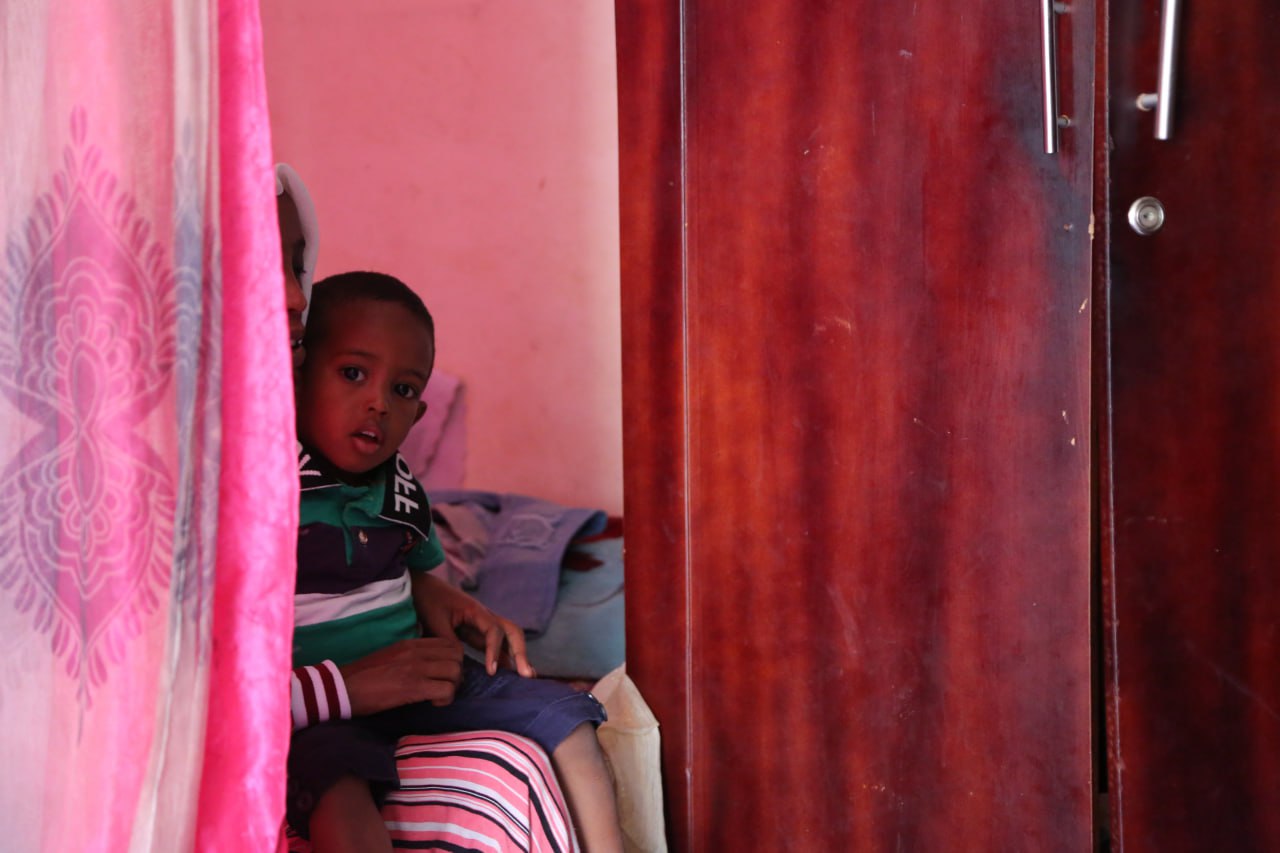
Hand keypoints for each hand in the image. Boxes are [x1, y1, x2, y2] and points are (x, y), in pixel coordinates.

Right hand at [338, 637, 463, 715]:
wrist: (340, 688)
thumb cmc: (363, 677)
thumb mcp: (391, 657)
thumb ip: (412, 657)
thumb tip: (431, 667)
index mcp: (411, 644)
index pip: (450, 643)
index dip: (453, 660)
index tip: (443, 674)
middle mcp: (416, 652)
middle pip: (457, 656)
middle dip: (457, 674)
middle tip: (445, 687)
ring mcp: (415, 668)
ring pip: (455, 672)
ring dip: (452, 687)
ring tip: (438, 696)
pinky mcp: (412, 687)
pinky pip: (445, 690)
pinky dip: (445, 699)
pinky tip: (432, 703)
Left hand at [411, 572, 536, 678]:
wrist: (424, 588)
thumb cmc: (429, 601)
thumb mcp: (435, 622)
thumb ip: (449, 642)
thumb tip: (461, 664)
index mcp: (476, 611)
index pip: (495, 631)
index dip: (495, 651)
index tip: (491, 671)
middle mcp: (486, 617)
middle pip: (513, 632)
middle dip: (521, 652)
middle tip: (527, 675)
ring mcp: (484, 625)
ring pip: (508, 639)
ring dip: (517, 656)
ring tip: (525, 677)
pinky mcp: (478, 632)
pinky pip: (496, 646)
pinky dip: (504, 659)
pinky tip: (508, 674)